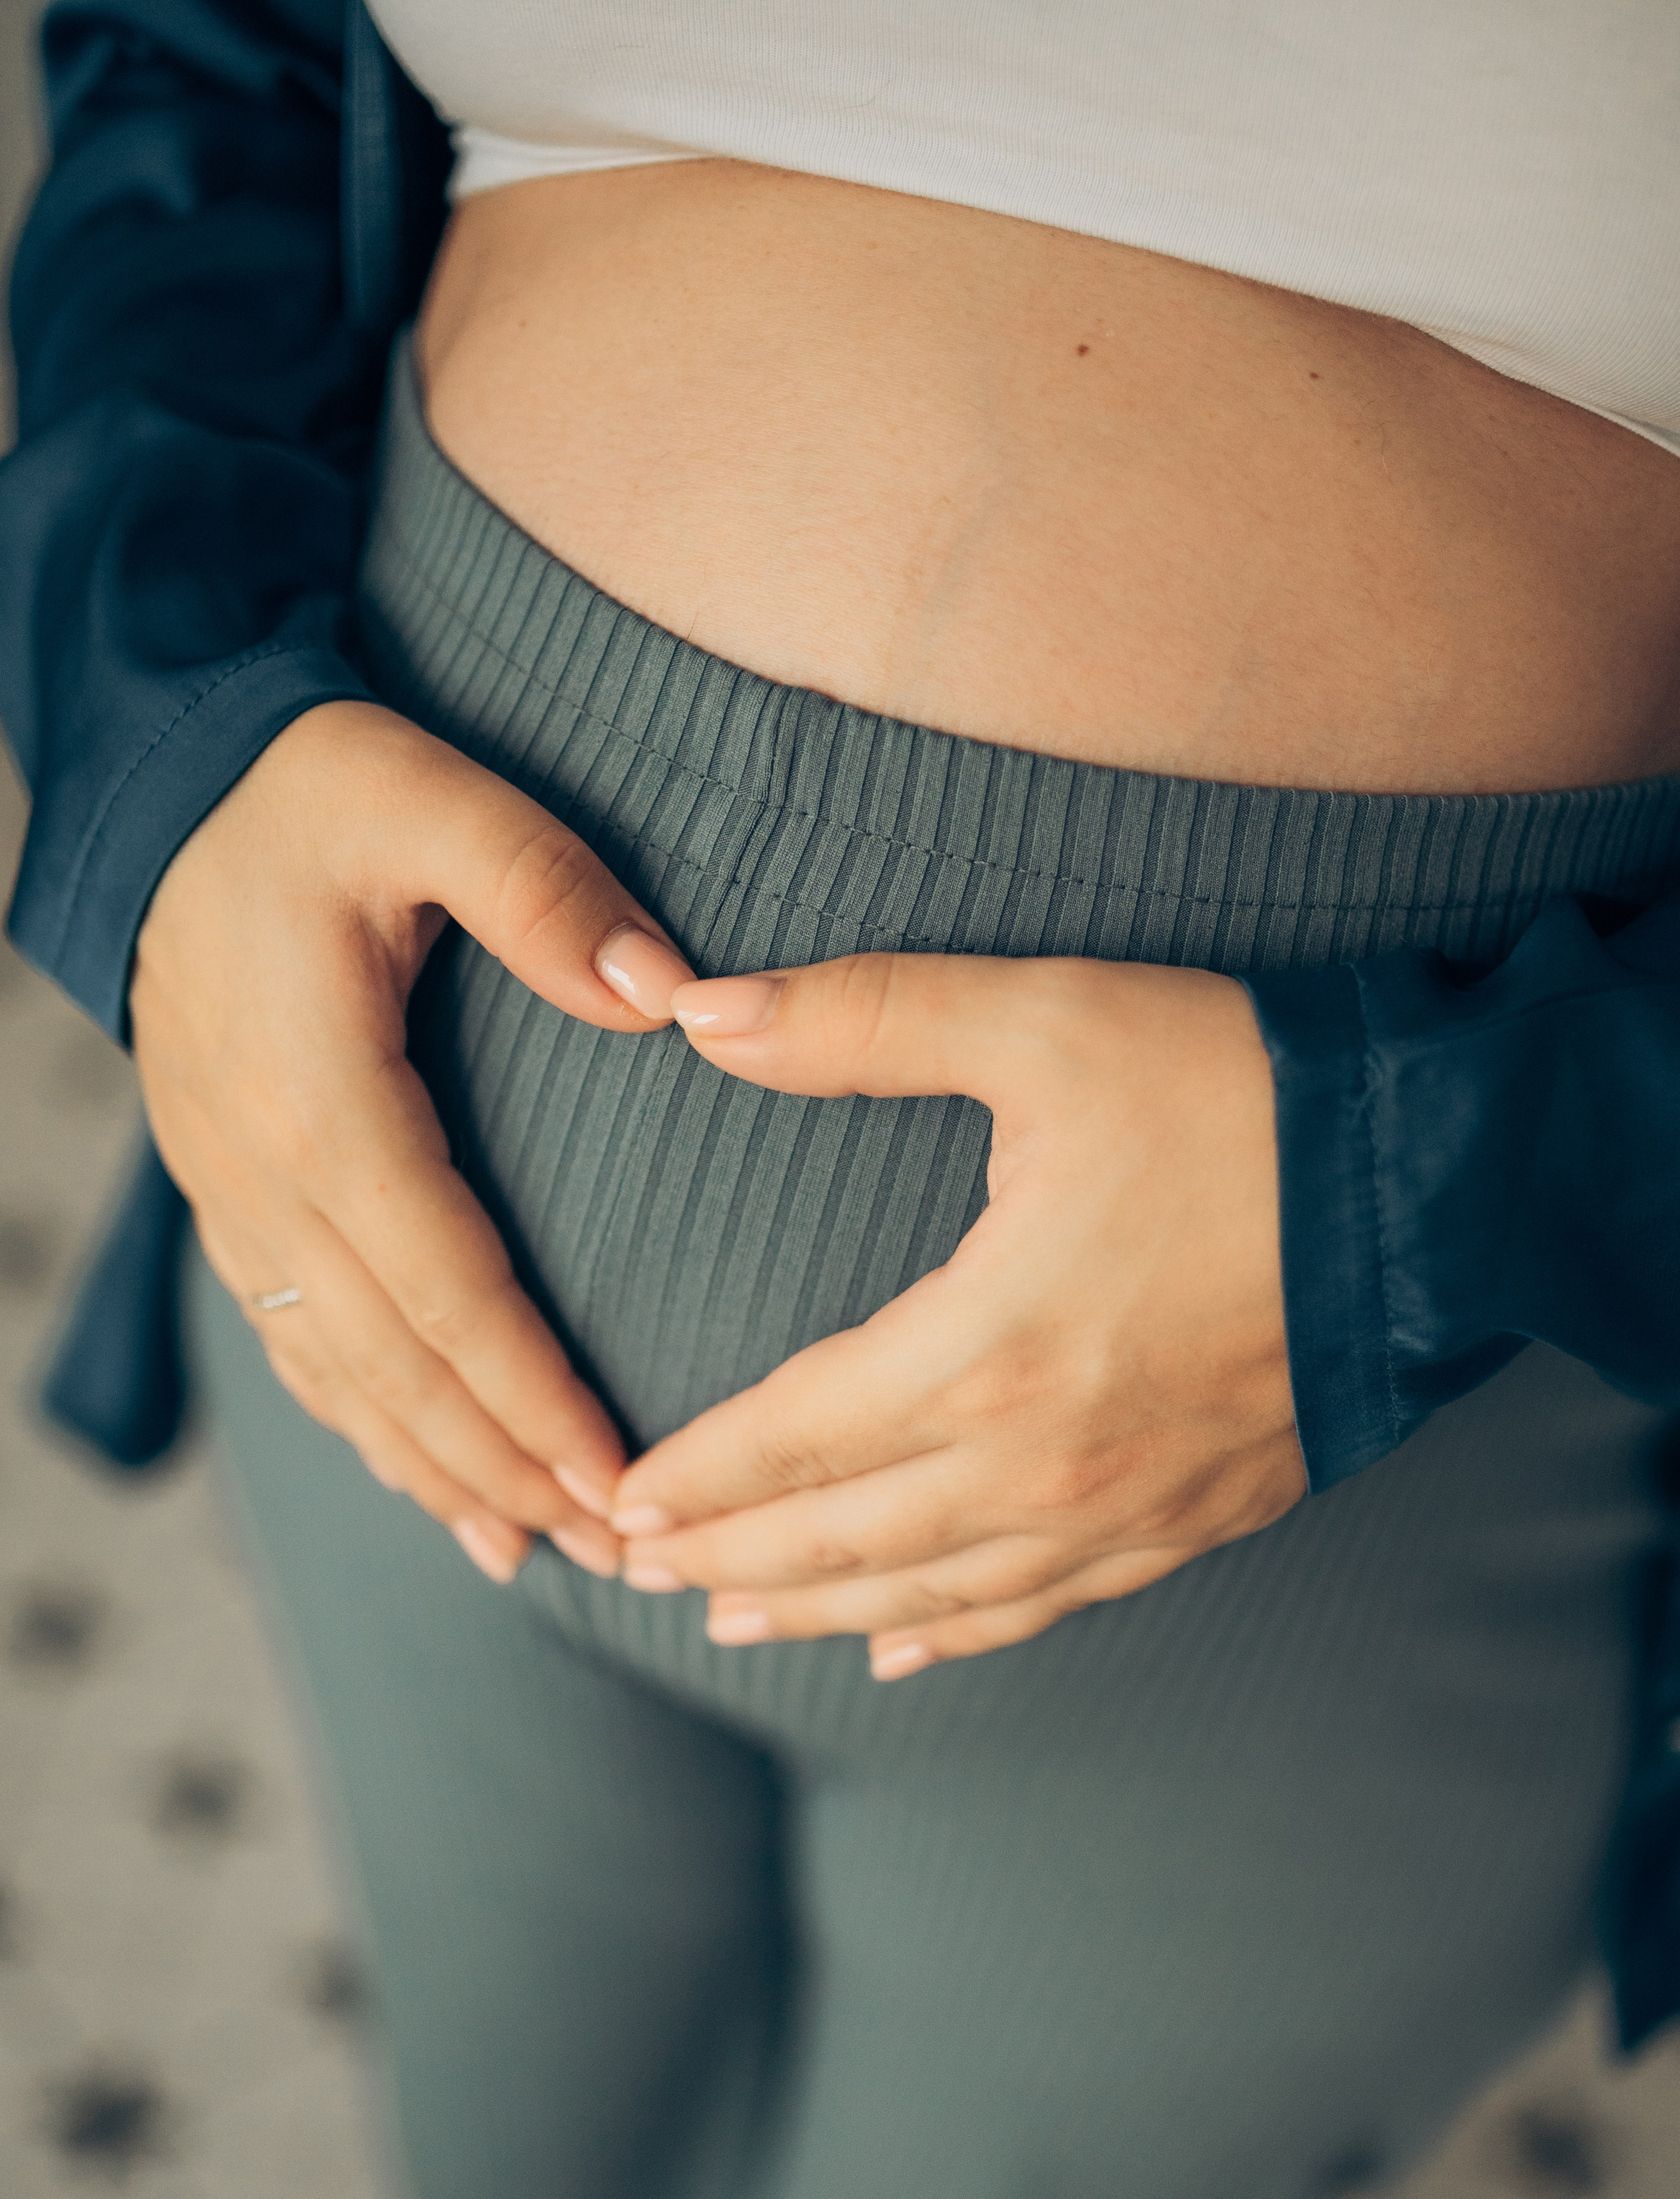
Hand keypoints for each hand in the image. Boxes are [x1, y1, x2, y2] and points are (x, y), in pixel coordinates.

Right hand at [133, 699, 691, 1581]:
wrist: (171, 795)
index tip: (623, 1481)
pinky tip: (422, 1482)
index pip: (449, 1291)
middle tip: (623, 1557)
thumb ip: (543, 889)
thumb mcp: (428, 798)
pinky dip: (363, 1428)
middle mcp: (263, 1176)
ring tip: (536, 1557)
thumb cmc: (313, 791)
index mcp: (320, 1101)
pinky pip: (297, 1344)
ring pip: (341, 1377)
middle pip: (398, 1366)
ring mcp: (233, 1197)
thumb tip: (667, 997)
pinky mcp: (230, 1197)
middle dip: (509, 1471)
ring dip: (440, 1473)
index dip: (534, 1398)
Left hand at [594, 952, 1305, 1674]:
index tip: (618, 1501)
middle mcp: (1046, 1458)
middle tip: (636, 1577)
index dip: (697, 1475)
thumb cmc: (1241, 1093)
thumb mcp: (1046, 1021)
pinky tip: (908, 1648)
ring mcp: (1127, 1505)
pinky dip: (959, 1631)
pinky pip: (1051, 1604)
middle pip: (845, 1536)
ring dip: (822, 1609)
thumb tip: (697, 1011)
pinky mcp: (1198, 1515)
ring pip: (935, 1592)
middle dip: (728, 1558)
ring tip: (737, 1623)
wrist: (1445, 1182)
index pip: (795, 1433)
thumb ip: (863, 1017)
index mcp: (988, 1345)